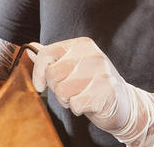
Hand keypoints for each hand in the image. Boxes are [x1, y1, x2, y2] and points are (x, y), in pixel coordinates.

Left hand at [27, 37, 153, 146]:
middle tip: (71, 91)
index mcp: (82, 44)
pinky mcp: (107, 91)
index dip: (38, 72)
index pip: (47, 54)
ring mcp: (102, 72)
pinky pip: (75, 104)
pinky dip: (78, 109)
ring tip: (80, 96)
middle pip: (53, 74)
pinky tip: (89, 104)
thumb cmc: (92, 85)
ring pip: (63, 91)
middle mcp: (93, 55)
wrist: (124, 104)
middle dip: (56, 89)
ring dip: (67, 100)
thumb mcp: (72, 67)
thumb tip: (30, 49)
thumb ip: (52, 58)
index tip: (40, 85)